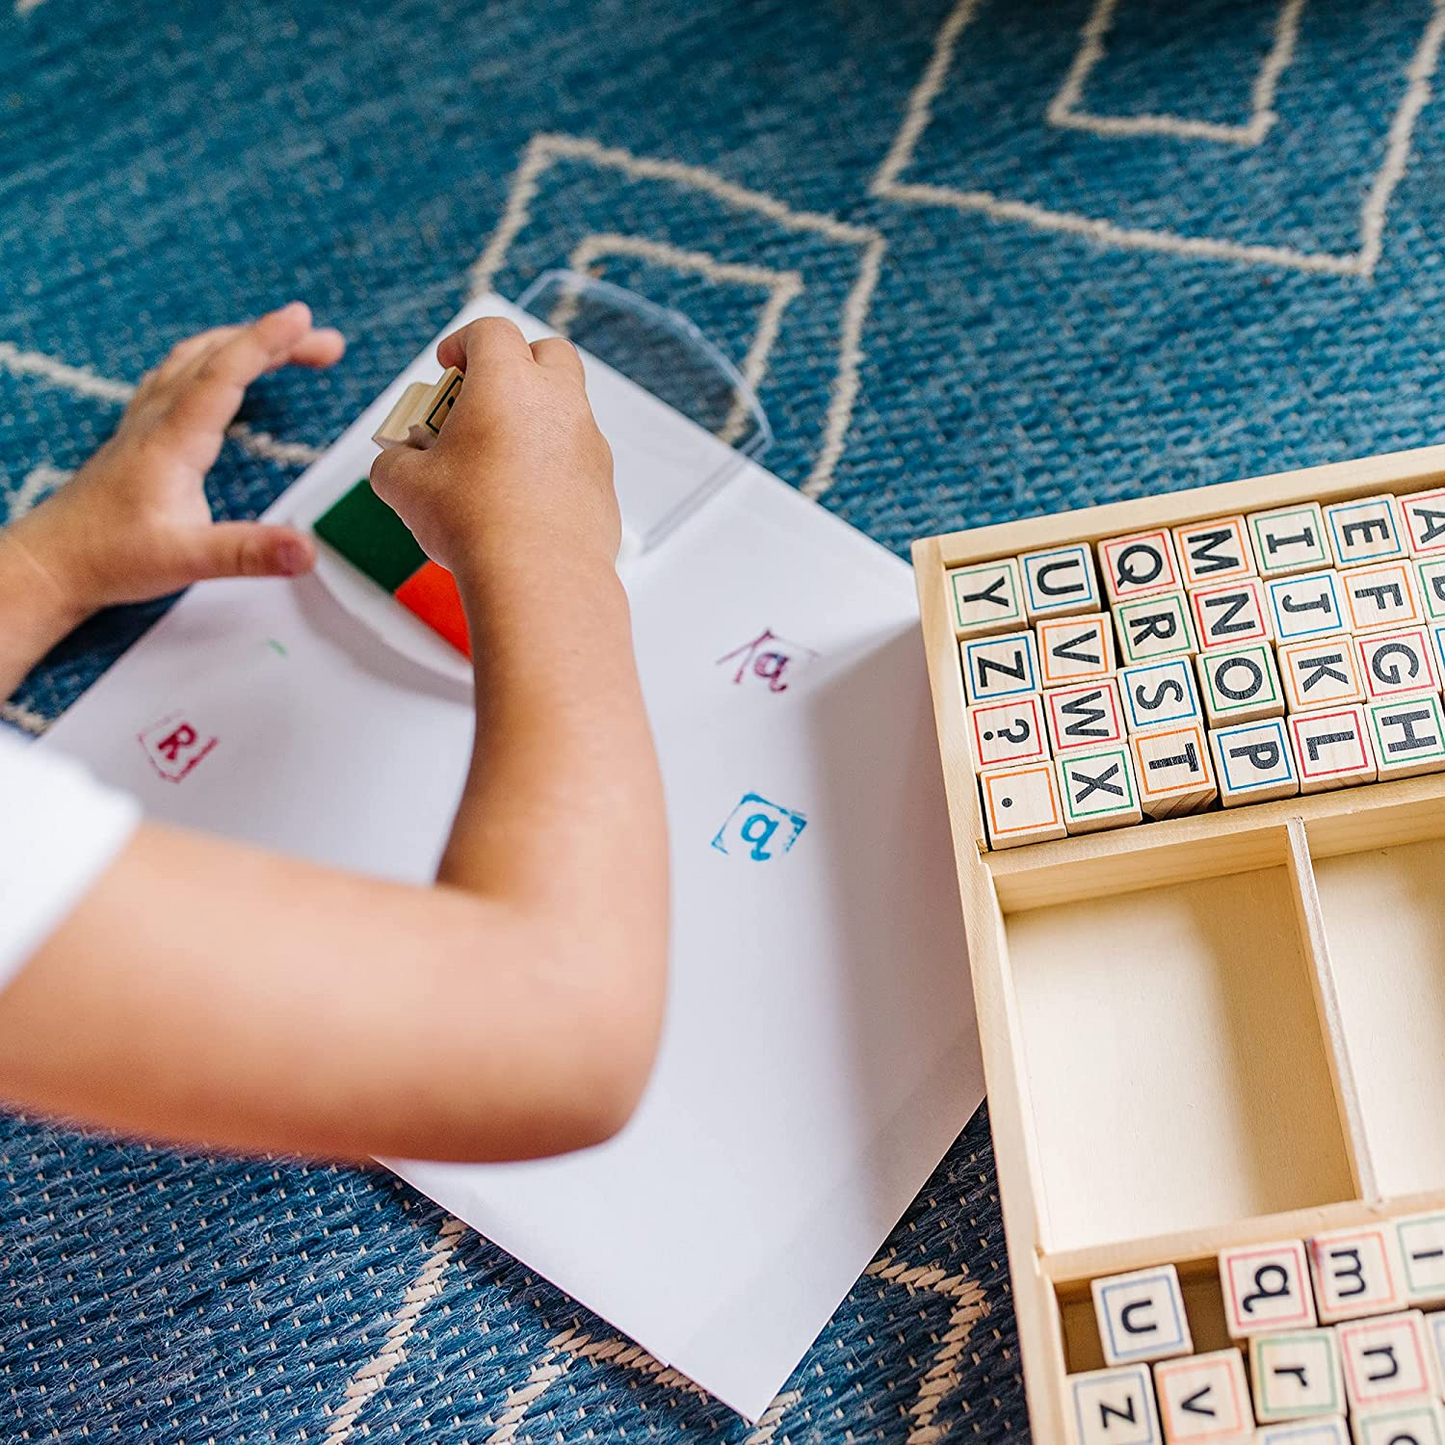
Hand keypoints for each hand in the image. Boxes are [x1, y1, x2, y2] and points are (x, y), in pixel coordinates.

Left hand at [8, 302, 344, 620]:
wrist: (54, 563)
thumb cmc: (111, 558)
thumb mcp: (187, 560)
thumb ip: (249, 552)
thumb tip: (306, 550)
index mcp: (172, 441)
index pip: (223, 374)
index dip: (266, 342)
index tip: (303, 319)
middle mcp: (157, 420)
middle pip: (217, 356)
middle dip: (275, 340)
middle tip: (326, 343)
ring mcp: (145, 422)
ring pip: (195, 359)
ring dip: (244, 343)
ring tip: (288, 344)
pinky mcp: (141, 433)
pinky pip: (178, 375)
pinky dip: (213, 359)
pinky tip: (222, 369)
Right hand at [368, 317, 616, 581]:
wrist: (538, 577)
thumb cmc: (474, 522)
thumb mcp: (405, 486)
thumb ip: (395, 461)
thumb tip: (396, 464)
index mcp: (508, 382)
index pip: (491, 331)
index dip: (464, 342)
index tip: (447, 365)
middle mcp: (557, 401)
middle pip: (548, 352)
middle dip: (516, 363)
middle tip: (482, 399)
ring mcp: (588, 441)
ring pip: (567, 408)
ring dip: (535, 418)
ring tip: (497, 458)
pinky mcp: (603, 482)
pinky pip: (578, 457)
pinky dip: (554, 463)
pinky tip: (524, 498)